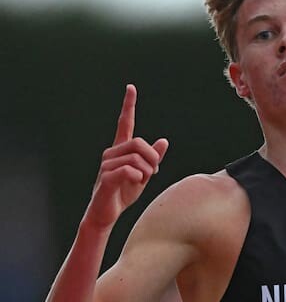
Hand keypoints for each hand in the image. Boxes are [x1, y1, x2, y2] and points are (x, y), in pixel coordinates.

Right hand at [87, 85, 168, 228]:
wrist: (106, 213)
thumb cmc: (123, 193)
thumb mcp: (144, 175)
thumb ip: (152, 159)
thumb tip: (163, 141)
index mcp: (120, 150)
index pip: (125, 124)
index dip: (128, 106)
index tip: (131, 88)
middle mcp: (111, 153)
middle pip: (139, 143)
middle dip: (152, 157)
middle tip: (154, 172)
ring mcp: (107, 165)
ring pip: (136, 158)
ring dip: (146, 171)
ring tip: (142, 181)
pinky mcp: (106, 178)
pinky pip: (128, 170)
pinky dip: (138, 177)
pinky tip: (136, 182)